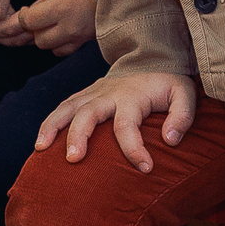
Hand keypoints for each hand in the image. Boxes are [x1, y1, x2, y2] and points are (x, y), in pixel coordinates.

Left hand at [19, 0, 96, 54]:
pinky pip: (68, 50)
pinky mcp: (90, 40)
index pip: (30, 21)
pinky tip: (65, 29)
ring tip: (53, 23)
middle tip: (40, 15)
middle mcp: (71, 27)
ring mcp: (82, 37)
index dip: (24, 16)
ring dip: (48, 37)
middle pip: (39, 40)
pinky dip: (61, 43)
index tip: (26, 9)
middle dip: (35, 29)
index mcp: (64, 8)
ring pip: (53, 49)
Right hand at [35, 72, 196, 171]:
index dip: (134, 149)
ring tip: (40, 149)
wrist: (151, 57)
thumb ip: (182, 117)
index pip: (128, 124)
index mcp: (132, 96)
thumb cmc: (167, 83)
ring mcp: (93, 92)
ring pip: (67, 107)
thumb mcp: (185, 94)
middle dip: (79, 136)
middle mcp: (108, 93)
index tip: (146, 168)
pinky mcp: (85, 95)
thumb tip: (170, 141)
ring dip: (52, 127)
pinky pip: (63, 107)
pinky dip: (49, 123)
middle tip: (74, 160)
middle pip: (88, 113)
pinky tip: (41, 144)